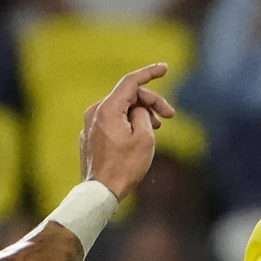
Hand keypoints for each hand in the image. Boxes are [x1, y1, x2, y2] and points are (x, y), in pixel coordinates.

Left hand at [80, 64, 173, 200]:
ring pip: (120, 109)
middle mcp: (95, 112)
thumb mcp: (144, 138)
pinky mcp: (90, 135)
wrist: (100, 192)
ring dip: (140, 113)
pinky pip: (112, 121)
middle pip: (127, 96)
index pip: (131, 82)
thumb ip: (143, 114)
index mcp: (108, 109)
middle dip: (150, 102)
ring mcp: (90, 124)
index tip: (165, 68)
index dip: (150, 73)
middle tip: (170, 116)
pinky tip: (139, 137)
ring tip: (156, 128)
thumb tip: (138, 109)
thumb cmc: (124, 167)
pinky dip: (127, 123)